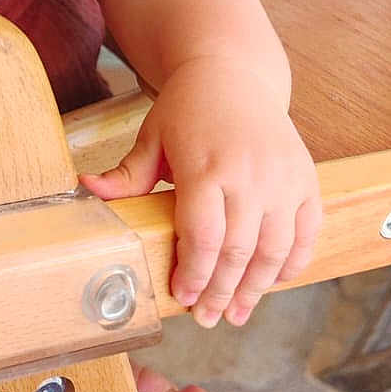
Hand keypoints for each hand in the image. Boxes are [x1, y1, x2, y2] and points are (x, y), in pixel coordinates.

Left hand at [79, 59, 321, 327]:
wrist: (234, 73)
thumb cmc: (187, 109)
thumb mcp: (152, 137)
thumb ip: (126, 174)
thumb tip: (84, 189)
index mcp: (206, 165)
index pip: (203, 236)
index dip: (194, 273)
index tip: (181, 296)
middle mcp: (249, 174)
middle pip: (238, 251)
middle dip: (221, 292)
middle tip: (206, 318)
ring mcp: (283, 179)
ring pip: (274, 250)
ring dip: (256, 289)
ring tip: (236, 313)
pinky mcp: (306, 180)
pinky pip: (305, 234)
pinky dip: (290, 263)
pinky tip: (271, 282)